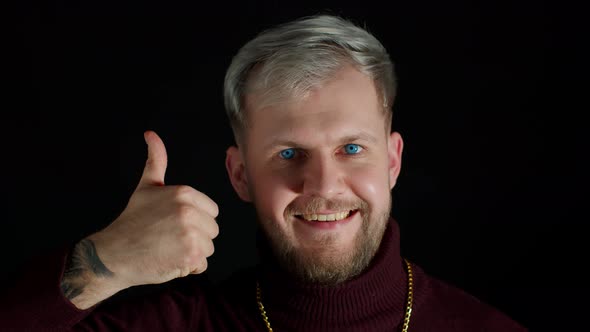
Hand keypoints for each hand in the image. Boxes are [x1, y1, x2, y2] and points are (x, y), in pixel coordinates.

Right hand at [89, 130, 218, 288]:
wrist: (113, 253)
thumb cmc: (132, 220)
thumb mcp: (146, 186)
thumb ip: (156, 160)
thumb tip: (151, 134)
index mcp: (185, 193)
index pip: (211, 211)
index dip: (194, 220)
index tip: (172, 222)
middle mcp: (190, 212)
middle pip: (212, 230)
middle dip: (194, 237)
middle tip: (168, 236)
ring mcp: (191, 234)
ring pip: (208, 248)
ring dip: (191, 253)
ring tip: (167, 247)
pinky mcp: (189, 256)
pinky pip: (201, 265)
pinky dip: (187, 267)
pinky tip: (168, 259)